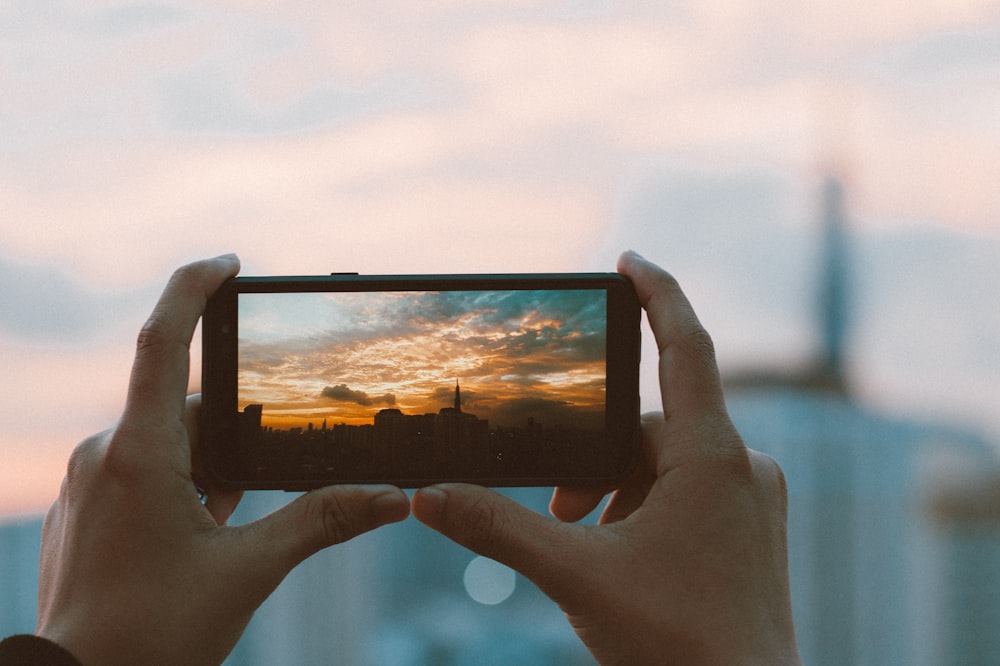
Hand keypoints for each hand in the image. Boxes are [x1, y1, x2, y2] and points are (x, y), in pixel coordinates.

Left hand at [35, 255, 409, 665]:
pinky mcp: (85, 513)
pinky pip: (141, 474)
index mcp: (140, 453)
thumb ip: (322, 522)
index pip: (161, 341)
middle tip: (265, 469)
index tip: (229, 264)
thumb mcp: (249, 571)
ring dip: (208, 470)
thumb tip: (392, 497)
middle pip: (182, 406)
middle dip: (232, 431)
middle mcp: (104, 456)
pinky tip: (200, 539)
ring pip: (165, 446)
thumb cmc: (152, 636)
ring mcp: (88, 486)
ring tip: (228, 528)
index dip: (193, 288)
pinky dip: (181, 489)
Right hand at [413, 251, 799, 663]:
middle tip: (556, 508)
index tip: (628, 260)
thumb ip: (499, 529)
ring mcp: (752, 498)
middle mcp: (743, 465)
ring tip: (582, 542)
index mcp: (711, 457)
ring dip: (616, 490)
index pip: (687, 346)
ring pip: (666, 465)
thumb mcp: (578, 576)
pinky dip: (645, 508)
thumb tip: (428, 497)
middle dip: (594, 458)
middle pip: (650, 427)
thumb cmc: (681, 644)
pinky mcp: (749, 527)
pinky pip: (688, 491)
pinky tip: (619, 554)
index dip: (659, 292)